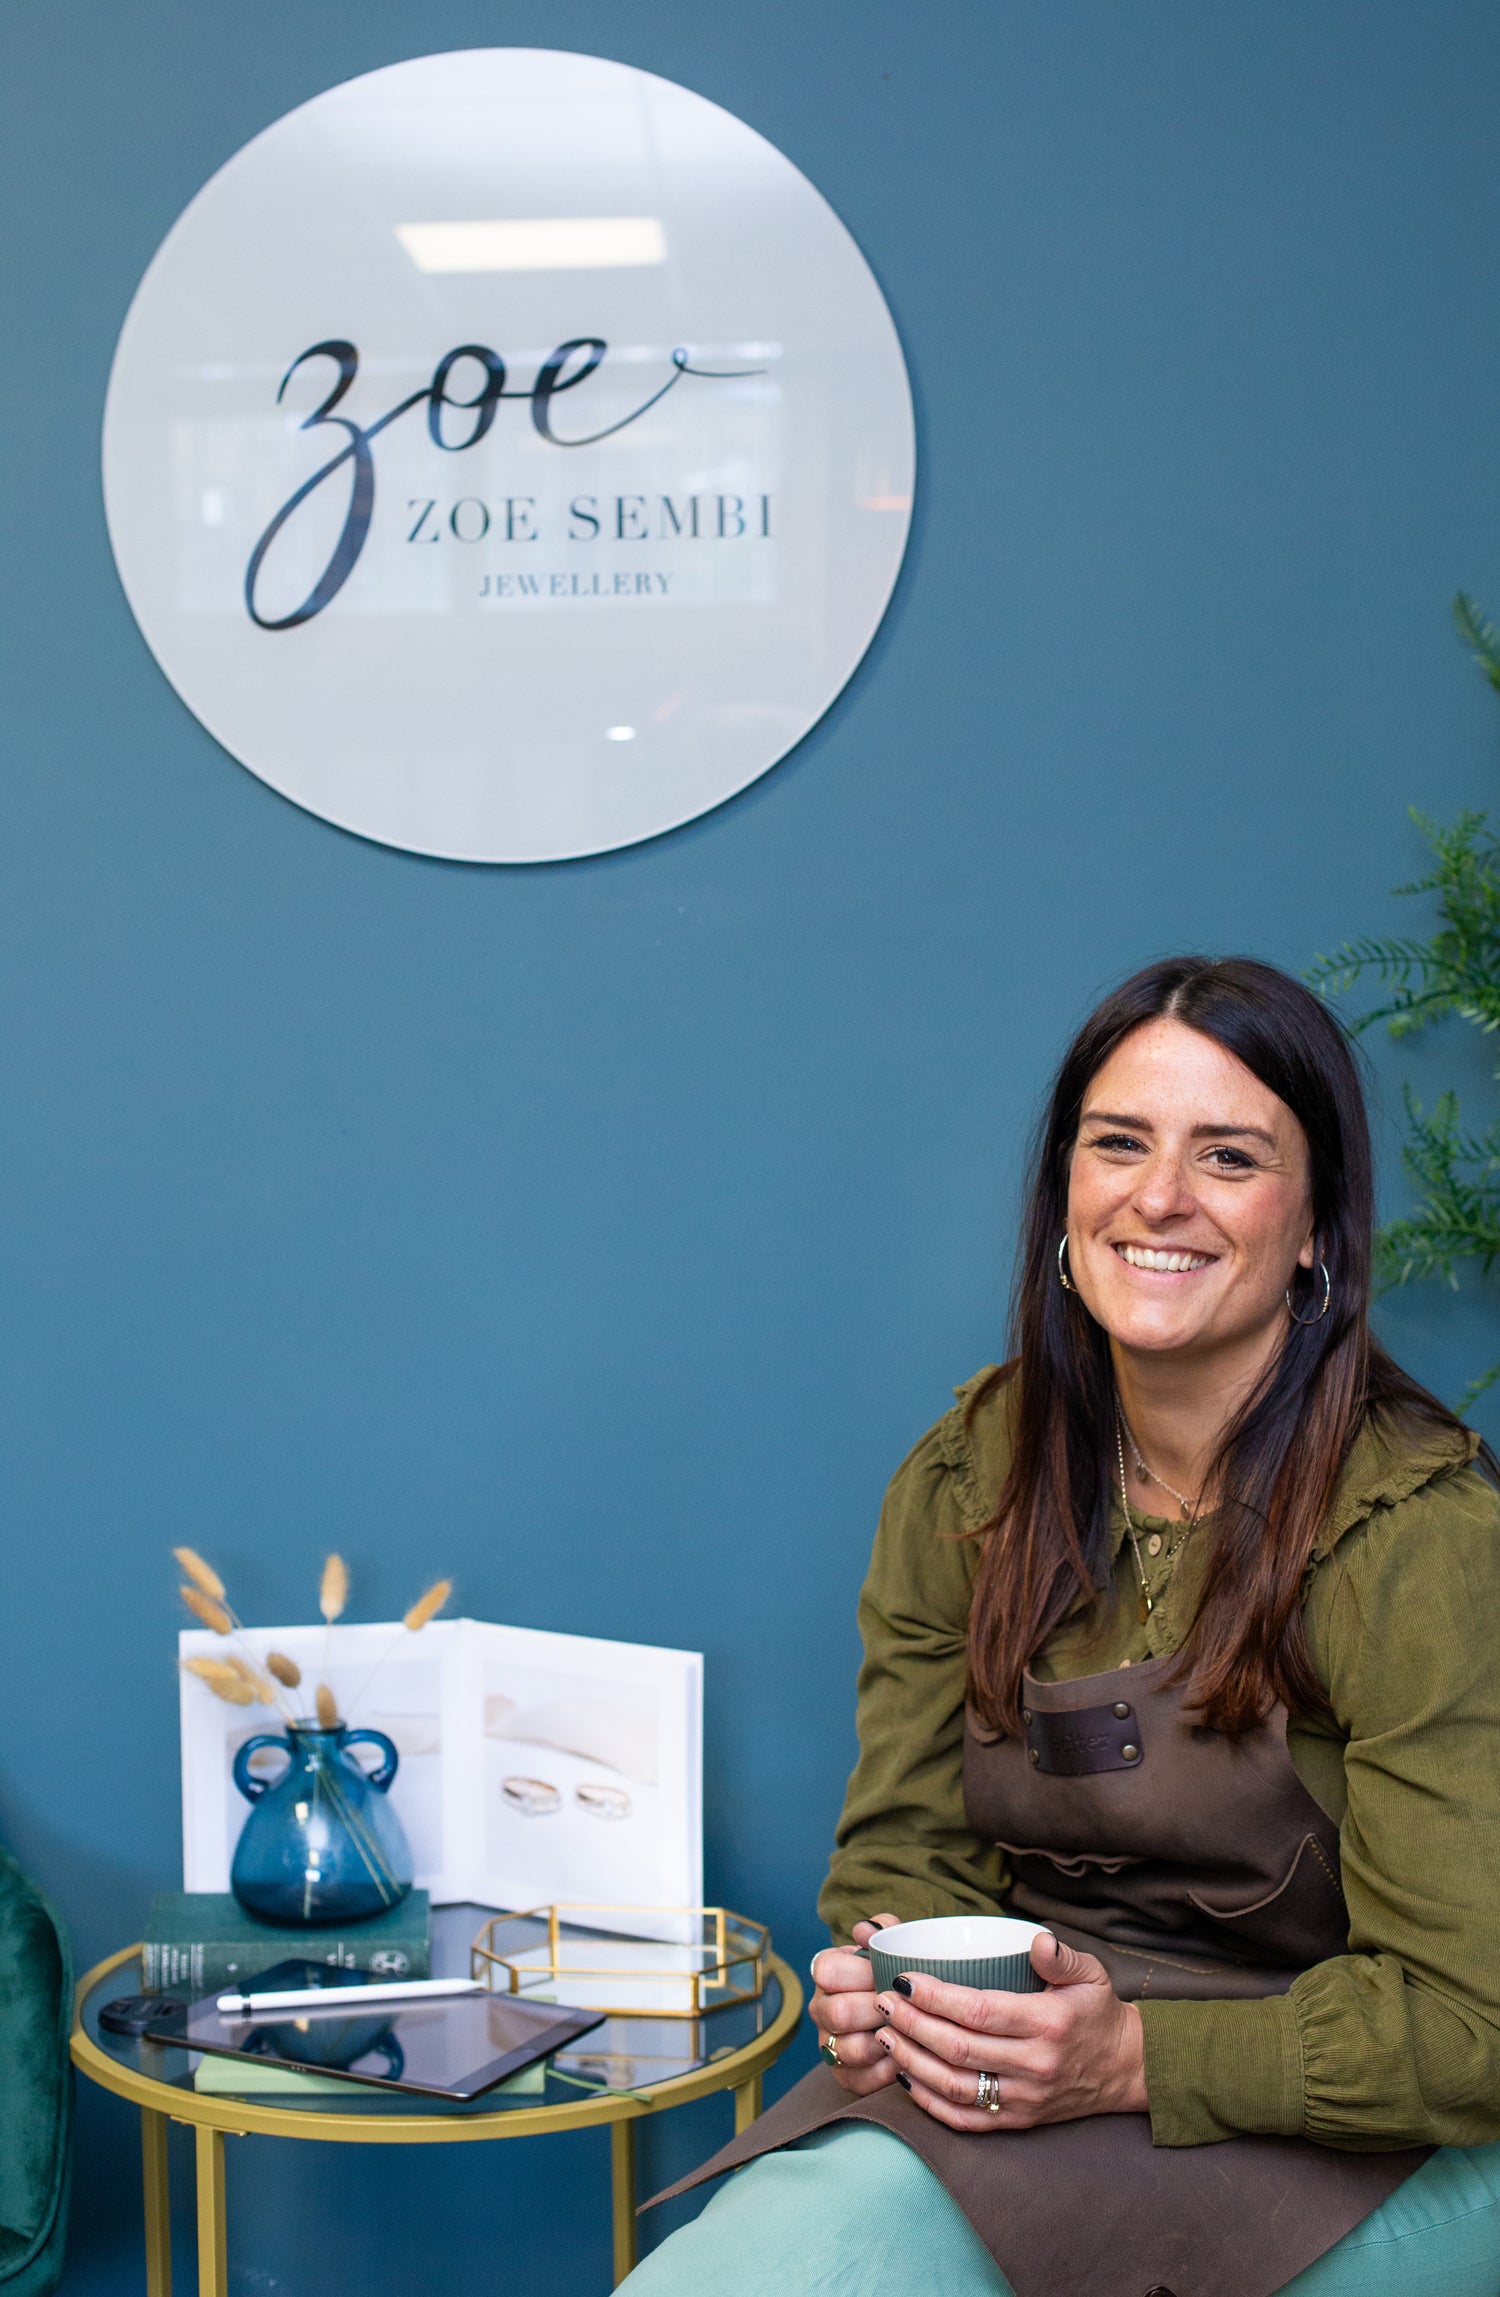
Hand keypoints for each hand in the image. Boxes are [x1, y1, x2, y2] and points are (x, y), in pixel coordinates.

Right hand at [809, 1914, 901, 2094]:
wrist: (903, 2011)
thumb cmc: (895, 1974)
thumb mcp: (891, 1947)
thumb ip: (884, 1931)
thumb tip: (865, 1930)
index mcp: (826, 1972)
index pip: (828, 1971)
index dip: (862, 1973)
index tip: (890, 1974)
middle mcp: (820, 2010)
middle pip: (838, 2013)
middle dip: (878, 2009)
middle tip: (905, 2006)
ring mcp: (830, 2046)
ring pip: (852, 2050)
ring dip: (887, 2041)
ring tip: (910, 2032)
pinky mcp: (846, 2078)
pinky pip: (865, 2080)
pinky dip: (891, 2069)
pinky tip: (908, 2054)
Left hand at [873, 1931, 1146, 2131]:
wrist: (1126, 2068)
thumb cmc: (1097, 2011)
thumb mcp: (1091, 1973)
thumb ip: (1060, 1956)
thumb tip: (1037, 1939)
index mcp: (1048, 2024)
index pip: (980, 2011)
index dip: (936, 1997)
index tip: (903, 1978)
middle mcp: (1034, 2066)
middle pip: (959, 2048)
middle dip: (912, 2024)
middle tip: (881, 2001)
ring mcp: (1024, 2099)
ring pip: (955, 2086)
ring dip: (912, 2062)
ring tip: (884, 2035)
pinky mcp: (1018, 2121)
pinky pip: (965, 2119)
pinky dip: (929, 2102)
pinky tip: (905, 2077)